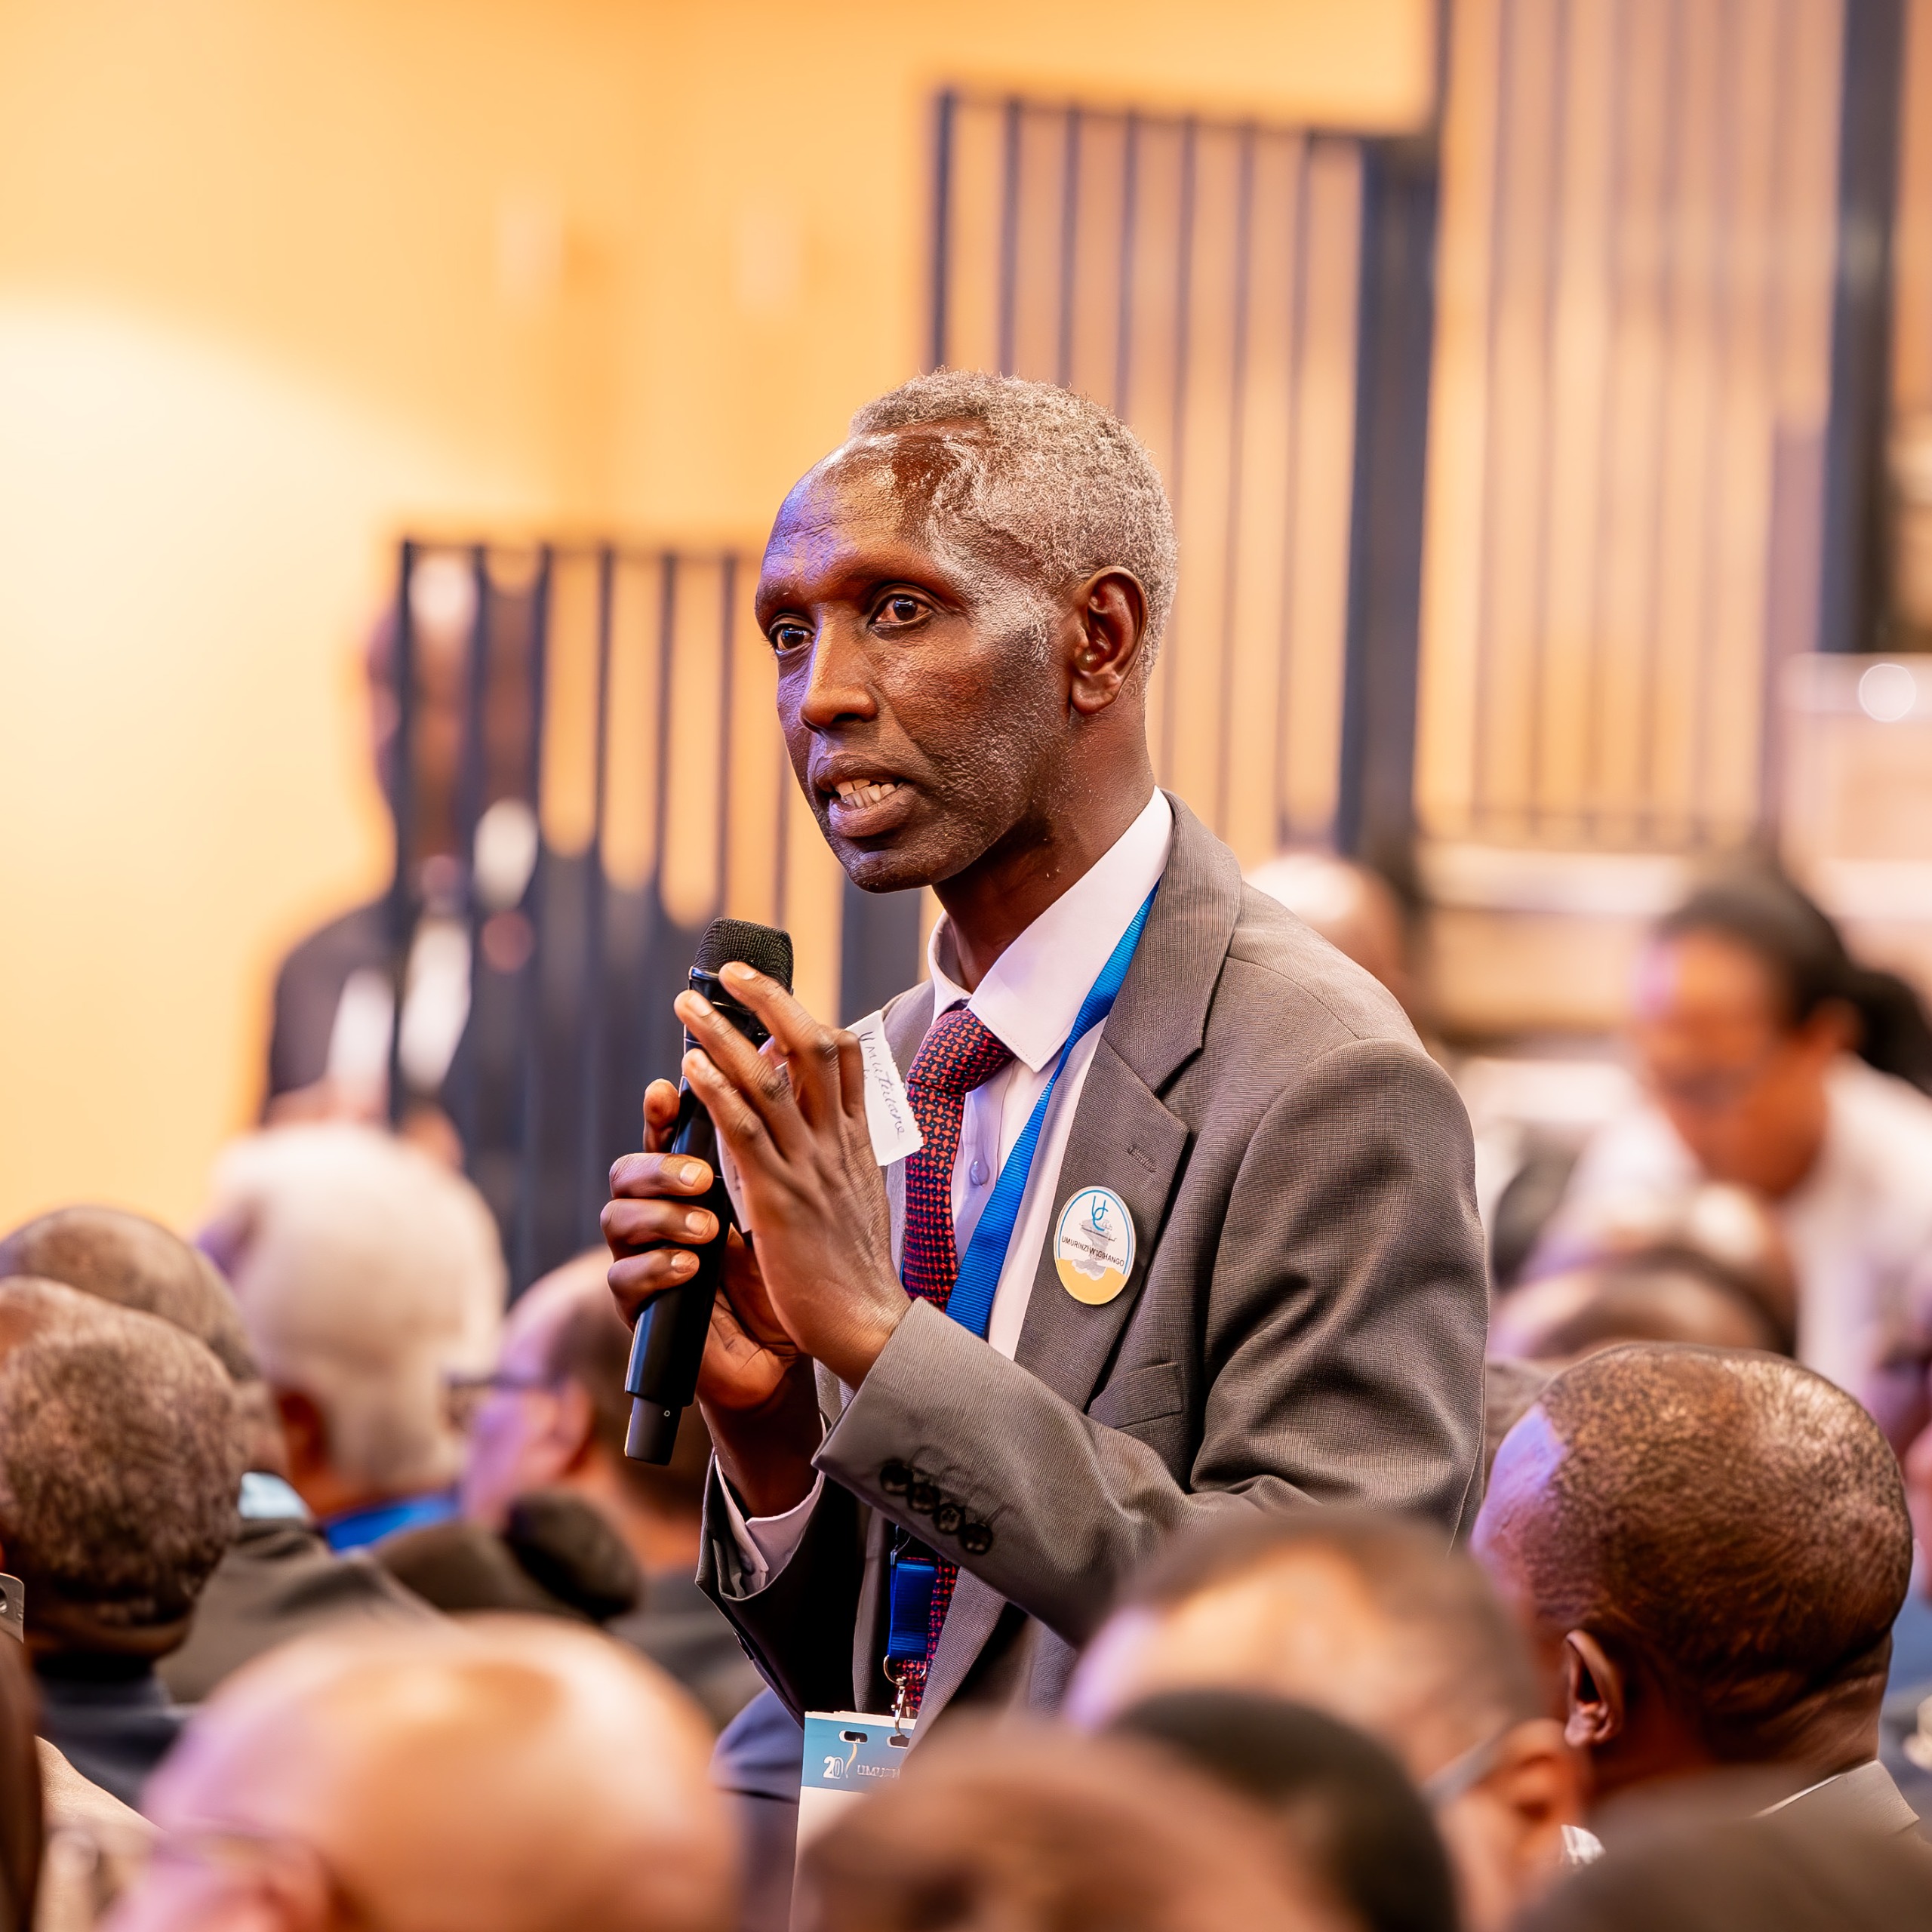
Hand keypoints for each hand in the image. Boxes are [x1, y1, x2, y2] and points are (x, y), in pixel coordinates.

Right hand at [604, 1079, 822, 1514]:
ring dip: (660, 1218)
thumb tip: (775, 1081)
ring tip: (707, 1229)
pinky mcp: (640, 1307)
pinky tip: (688, 1268)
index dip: (658, 1112)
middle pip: (627, 1171)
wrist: (790, 1348)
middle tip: (702, 1177)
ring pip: (617, 1218)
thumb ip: (766, 1153)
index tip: (666, 1091)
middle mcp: (659, 1215)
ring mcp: (644, 1258)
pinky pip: (624, 1279)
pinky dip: (655, 1268)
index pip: (662, 1137)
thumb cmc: (787, 1269)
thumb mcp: (783, 1204)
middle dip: (661, 1169)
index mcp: (690, 1184)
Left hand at [674, 964, 908, 1389]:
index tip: (773, 996)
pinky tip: (689, 1068)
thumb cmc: (853, 1271)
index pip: (847, 1057)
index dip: (810, 1016)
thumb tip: (817, 1118)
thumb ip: (836, 1153)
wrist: (865, 1326)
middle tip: (731, 973)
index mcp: (856, 1142)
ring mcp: (809, 1168)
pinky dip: (716, 1092)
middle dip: (769, 1000)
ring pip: (768, 1079)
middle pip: (810, 1046)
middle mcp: (836, 1143)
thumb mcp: (855, 1197)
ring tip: (687, 1005)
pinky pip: (745, 1131)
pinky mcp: (778, 1199)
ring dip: (722, 1034)